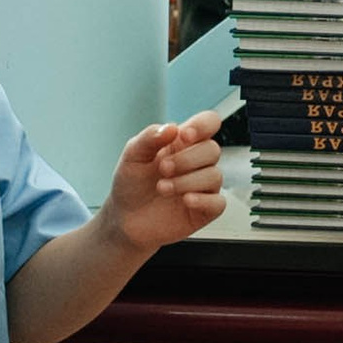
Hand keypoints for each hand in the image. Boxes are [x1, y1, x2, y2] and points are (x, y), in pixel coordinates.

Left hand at [103, 110, 228, 252]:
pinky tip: (185, 200)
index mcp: (182, 143)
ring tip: (163, 188)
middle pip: (212, 150)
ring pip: (215, 176)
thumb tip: (172, 127)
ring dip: (187, 181)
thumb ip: (149, 137)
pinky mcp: (205, 210)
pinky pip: (218, 202)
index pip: (208, 123)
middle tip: (163, 169)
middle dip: (186, 159)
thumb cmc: (131, 184)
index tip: (184, 136)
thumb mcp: (132, 156)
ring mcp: (203, 186)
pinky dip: (202, 200)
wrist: (124, 219)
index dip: (203, 126)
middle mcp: (196, 162)